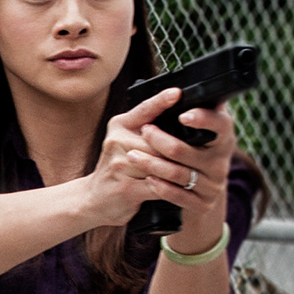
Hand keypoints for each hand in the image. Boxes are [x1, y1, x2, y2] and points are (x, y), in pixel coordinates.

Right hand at [87, 90, 235, 244]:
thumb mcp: (126, 141)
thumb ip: (146, 128)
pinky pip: (157, 186)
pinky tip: (180, 187)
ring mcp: (119, 165)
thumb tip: (179, 115)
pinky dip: (171, 188)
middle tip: (199, 150)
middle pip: (157, 141)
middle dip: (178, 148)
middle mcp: (117, 141)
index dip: (162, 101)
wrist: (94, 200)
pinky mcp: (125, 188)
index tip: (178, 93)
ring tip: (193, 170)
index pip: (144, 109)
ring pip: (159, 164)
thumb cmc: (118, 168)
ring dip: (177, 169)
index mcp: (120, 125)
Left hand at [133, 100, 235, 252]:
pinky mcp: (204, 204)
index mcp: (224, 137)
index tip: (183, 115)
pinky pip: (180, 196)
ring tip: (132, 155)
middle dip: (160, 140)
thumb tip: (177, 89)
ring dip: (152, 164)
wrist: (200, 192)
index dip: (203, 119)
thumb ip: (194, 111)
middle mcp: (222, 161)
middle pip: (187, 150)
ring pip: (178, 173)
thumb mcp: (198, 132)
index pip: (220, 124)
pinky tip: (148, 179)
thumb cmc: (193, 152)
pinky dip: (162, 187)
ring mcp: (214, 185)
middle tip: (144, 131)